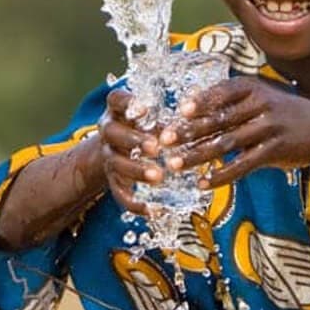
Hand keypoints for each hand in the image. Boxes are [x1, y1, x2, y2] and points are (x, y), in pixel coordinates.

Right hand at [98, 88, 166, 214]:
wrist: (118, 148)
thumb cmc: (146, 125)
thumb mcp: (155, 115)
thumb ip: (172, 112)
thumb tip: (200, 103)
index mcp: (119, 110)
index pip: (116, 100)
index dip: (128, 103)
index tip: (144, 109)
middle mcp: (109, 131)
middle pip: (113, 133)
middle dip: (134, 140)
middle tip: (156, 147)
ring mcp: (109, 156)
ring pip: (116, 164)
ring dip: (136, 171)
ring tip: (159, 176)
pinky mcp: (113, 180)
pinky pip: (120, 194)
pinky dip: (134, 204)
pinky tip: (153, 209)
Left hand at [158, 78, 309, 187]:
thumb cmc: (286, 113)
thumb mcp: (263, 97)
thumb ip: (233, 104)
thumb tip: (193, 115)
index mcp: (254, 87)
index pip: (220, 93)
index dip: (199, 103)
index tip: (178, 112)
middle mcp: (260, 104)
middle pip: (217, 119)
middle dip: (188, 131)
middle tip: (164, 141)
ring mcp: (268, 127)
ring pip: (225, 143)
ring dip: (197, 155)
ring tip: (176, 165)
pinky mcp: (275, 150)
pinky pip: (242, 164)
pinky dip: (221, 175)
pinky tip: (204, 183)